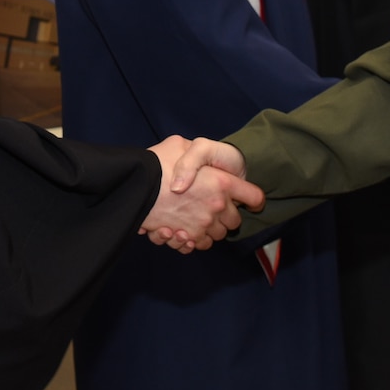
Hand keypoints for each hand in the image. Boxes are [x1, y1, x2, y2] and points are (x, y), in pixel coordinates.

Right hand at [141, 138, 262, 252]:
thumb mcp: (181, 145)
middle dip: (228, 215)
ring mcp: (203, 223)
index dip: (253, 199)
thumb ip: (197, 155)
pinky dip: (196, 240)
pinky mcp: (188, 237)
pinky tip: (186, 229)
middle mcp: (217, 205)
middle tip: (213, 205)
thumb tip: (207, 172)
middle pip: (236, 220)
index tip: (248, 199)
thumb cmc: (159, 160)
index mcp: (222, 182)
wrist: (135, 182)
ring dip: (211, 229)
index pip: (254, 196)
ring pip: (219, 235)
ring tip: (197, 217)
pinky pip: (201, 244)